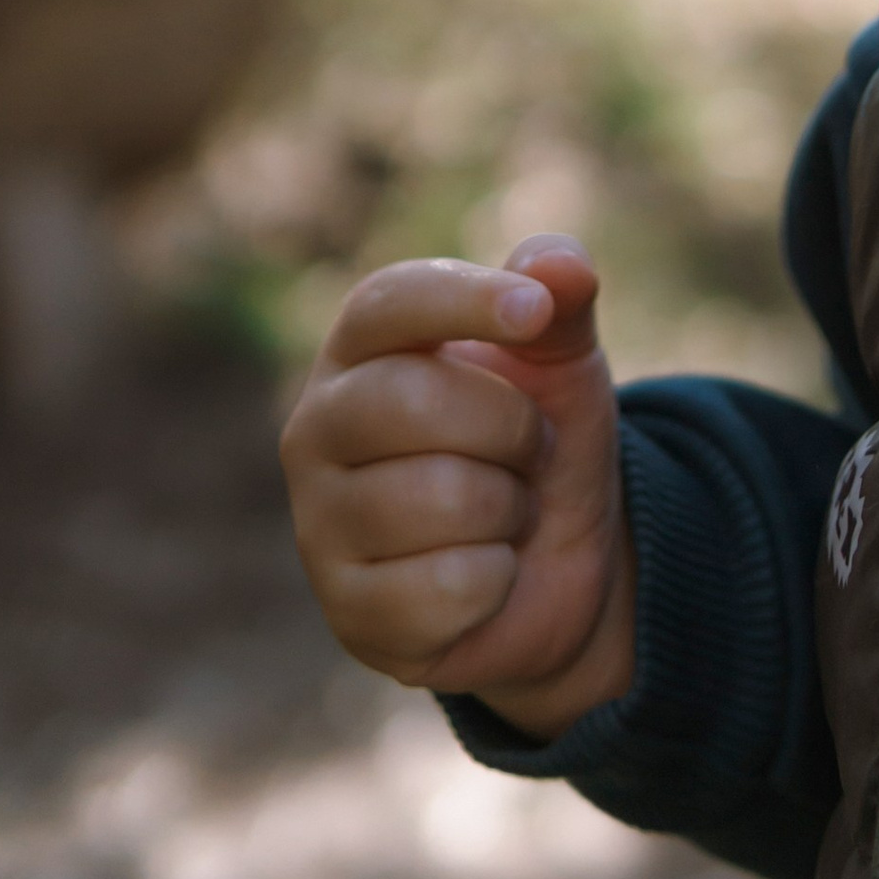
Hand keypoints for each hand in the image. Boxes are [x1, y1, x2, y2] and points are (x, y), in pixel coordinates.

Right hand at [279, 233, 633, 731]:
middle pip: (413, 400)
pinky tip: (487, 577)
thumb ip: (561, 296)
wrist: (556, 566)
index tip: (536, 312)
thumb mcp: (563, 360)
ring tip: (505, 511)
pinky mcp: (349, 613)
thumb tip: (555, 265)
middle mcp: (316, 429)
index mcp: (358, 351)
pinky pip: (448, 587)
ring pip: (439, 498)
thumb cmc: (539, 439)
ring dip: (509, 508)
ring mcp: (321, 525)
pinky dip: (498, 580)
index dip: (463, 299)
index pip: (385, 302)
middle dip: (511, 426)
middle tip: (532, 448)